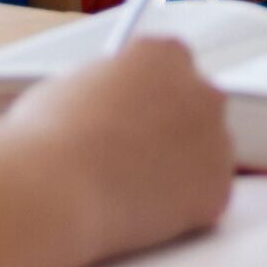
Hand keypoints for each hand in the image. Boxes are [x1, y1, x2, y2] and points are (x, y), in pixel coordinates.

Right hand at [6, 39, 232, 260]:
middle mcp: (201, 88)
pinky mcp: (217, 188)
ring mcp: (215, 138)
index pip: (171, 68)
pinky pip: (206, 199)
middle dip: (171, 129)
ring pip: (206, 153)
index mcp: (166, 53)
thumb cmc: (50, 136)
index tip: (137, 114)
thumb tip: (109, 102)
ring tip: (133, 188)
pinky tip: (146, 212)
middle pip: (196, 107)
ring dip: (181, 168)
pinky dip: (184, 210)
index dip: (150, 96)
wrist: (55, 187)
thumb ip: (109, 86)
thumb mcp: (74, 83)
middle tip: (135, 156)